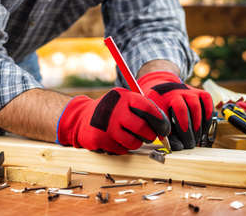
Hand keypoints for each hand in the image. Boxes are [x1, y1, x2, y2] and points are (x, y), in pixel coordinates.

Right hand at [56, 88, 170, 153]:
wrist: (81, 117)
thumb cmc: (111, 111)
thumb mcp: (125, 101)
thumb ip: (143, 110)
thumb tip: (164, 127)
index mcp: (124, 96)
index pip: (148, 108)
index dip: (160, 121)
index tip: (164, 129)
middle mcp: (115, 109)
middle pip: (142, 128)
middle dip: (149, 135)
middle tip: (148, 136)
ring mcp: (106, 125)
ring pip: (133, 142)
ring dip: (136, 143)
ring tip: (130, 137)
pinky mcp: (100, 139)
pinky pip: (121, 150)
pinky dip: (122, 147)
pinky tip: (116, 139)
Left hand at [138, 71, 213, 150]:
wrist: (164, 89)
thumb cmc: (160, 108)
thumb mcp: (156, 117)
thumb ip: (163, 131)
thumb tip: (177, 147)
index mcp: (163, 98)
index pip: (173, 111)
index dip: (178, 128)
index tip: (179, 142)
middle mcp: (176, 92)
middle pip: (185, 109)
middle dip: (188, 130)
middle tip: (189, 144)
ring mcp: (189, 91)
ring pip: (196, 106)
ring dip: (198, 125)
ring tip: (197, 138)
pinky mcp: (199, 92)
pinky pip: (207, 102)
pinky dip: (208, 116)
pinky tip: (204, 128)